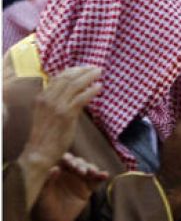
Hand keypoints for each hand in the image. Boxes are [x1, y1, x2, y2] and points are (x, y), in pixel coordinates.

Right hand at [19, 66, 101, 208]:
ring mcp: (56, 106)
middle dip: (83, 70)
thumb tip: (72, 94)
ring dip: (88, 77)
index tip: (85, 68)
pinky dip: (91, 90)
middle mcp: (47, 99)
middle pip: (67, 77)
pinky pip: (81, 98)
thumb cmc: (46, 135)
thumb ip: (56, 102)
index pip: (58, 77)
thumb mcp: (47, 114)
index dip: (73, 70)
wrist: (40, 152)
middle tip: (96, 68)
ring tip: (99, 73)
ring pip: (74, 85)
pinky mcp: (66, 115)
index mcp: (42, 97)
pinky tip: (99, 87)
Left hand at [32, 153, 108, 220]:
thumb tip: (55, 168)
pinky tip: (105, 175)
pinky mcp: (88, 189)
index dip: (69, 159)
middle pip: (79, 163)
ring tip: (93, 173)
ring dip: (92, 169)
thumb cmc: (43, 205)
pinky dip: (101, 176)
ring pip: (89, 170)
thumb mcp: (43, 194)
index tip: (70, 163)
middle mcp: (70, 173)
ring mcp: (80, 180)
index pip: (65, 160)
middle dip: (81, 165)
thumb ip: (48, 181)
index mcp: (58, 171)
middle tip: (81, 172)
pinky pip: (96, 181)